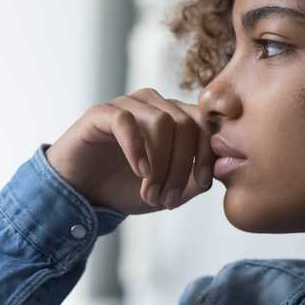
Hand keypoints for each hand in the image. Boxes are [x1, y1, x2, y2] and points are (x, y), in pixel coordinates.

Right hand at [44, 88, 215, 214]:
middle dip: (182, 166)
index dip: (208, 152)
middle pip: (185, 123)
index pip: (204, 122)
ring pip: (161, 121)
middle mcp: (153, 105)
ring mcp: (127, 105)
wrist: (81, 193)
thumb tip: (222, 169)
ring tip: (151, 194)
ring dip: (160, 164)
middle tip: (169, 199)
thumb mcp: (169, 190)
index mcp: (174, 118)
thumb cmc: (126, 188)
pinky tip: (139, 173)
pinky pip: (126, 120)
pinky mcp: (101, 113)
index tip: (205, 184)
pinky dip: (137, 149)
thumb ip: (196, 179)